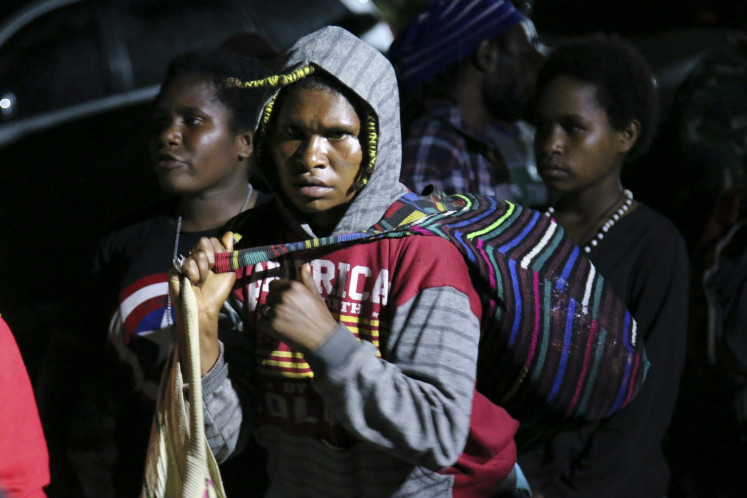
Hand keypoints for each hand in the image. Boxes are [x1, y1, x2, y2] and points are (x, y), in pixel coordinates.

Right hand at [169, 231, 235, 373]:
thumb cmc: (217, 291)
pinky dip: (194, 274)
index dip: (219, 251)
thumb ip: (228, 252)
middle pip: (204, 241)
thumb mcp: (228, 270)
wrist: (205, 306)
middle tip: (211, 271)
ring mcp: (185, 262)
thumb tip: (229, 233)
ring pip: (198, 254)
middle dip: (212, 258)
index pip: (212, 240)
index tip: (219, 265)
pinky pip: (187, 262)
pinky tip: (192, 282)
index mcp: (208, 255)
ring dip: (204, 270)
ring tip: (201, 280)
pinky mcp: (175, 268)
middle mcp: (195, 256)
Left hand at [260, 263, 337, 352]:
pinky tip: (276, 329)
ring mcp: (277, 311)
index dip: (277, 293)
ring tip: (281, 322)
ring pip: (263, 309)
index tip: (283, 301)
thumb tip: (304, 265)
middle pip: (268, 297)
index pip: (274, 285)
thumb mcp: (316, 295)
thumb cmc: (321, 316)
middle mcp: (284, 296)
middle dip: (273, 304)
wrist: (323, 339)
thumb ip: (307, 280)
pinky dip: (265, 326)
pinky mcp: (272, 325)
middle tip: (285, 314)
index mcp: (294, 287)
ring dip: (269, 315)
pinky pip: (260, 322)